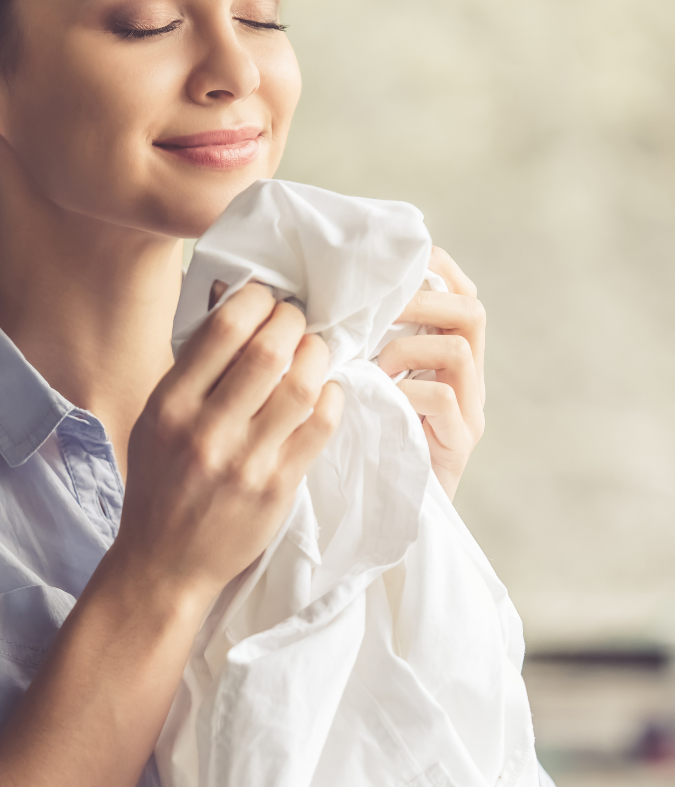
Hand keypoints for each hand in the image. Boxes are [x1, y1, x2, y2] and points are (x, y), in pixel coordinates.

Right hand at [113, 282, 343, 608]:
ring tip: (314, 351)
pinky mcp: (278, 487)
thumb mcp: (154, 421)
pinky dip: (332, 397)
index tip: (266, 299)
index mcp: (170, 405)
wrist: (165, 563)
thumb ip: (191, 374)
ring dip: (318, 355)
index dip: (256, 299)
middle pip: (269, 348)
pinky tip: (326, 391)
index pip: (224, 328)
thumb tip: (236, 313)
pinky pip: (321, 427)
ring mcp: (245, 461)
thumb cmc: (160, 485)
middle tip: (297, 320)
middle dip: (293, 320)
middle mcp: (206, 430)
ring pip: (303, 385)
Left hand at [377, 247, 485, 500]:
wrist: (379, 521)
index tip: (394, 265)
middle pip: (471, 311)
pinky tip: (378, 399)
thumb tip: (316, 296)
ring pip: (459, 350)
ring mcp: (468, 413)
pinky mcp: (458, 446)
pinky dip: (408, 390)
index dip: (434, 269)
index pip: (460, 294)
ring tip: (372, 366)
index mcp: (446, 359)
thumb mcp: (360, 384)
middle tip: (375, 310)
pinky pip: (445, 401)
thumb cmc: (362, 444)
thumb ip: (358, 345)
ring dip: (406, 346)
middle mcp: (467, 380)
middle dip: (420, 300)